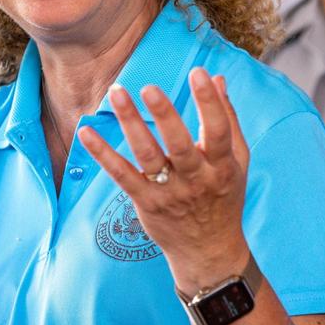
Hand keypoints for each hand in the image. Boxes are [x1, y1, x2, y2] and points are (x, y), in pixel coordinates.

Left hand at [77, 68, 251, 289]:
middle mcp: (197, 180)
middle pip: (180, 145)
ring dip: (131, 124)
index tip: (199, 72)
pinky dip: (103, 153)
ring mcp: (169, 193)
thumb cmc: (223, 198)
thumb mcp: (238, 162)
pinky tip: (86, 132)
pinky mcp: (145, 202)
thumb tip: (216, 78)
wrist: (209, 252)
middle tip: (149, 87)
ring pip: (148, 156)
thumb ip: (228, 119)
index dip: (210, 103)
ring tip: (117, 93)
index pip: (218, 132)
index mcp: (223, 168)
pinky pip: (121, 175)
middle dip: (165, 115)